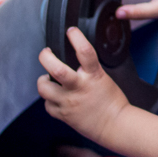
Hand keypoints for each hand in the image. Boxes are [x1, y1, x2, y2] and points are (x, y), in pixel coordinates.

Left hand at [38, 27, 128, 144]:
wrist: (115, 125)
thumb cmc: (112, 102)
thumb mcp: (103, 78)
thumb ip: (88, 70)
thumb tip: (75, 61)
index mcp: (93, 76)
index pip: (85, 51)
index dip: (76, 37)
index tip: (72, 31)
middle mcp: (79, 88)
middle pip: (57, 70)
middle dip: (46, 57)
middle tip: (45, 52)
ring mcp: (69, 102)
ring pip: (44, 88)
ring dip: (42, 81)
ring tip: (46, 79)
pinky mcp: (63, 115)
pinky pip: (47, 105)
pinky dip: (49, 100)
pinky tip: (56, 98)